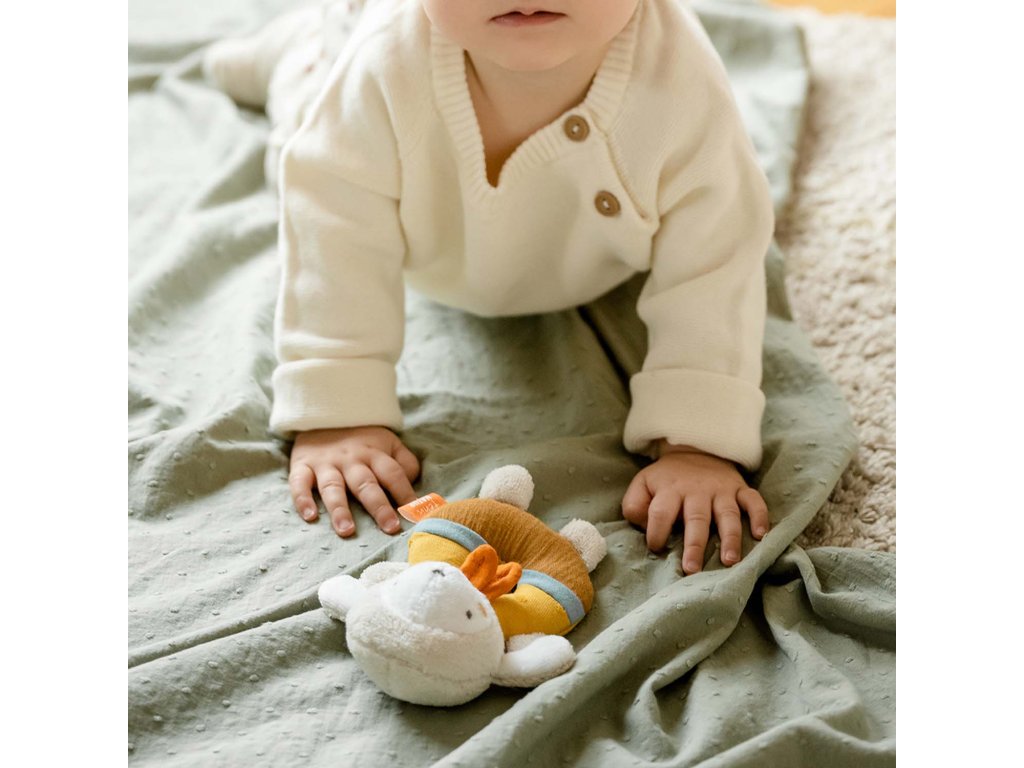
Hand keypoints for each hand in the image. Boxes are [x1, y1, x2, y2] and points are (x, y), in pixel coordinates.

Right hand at [287, 426, 420, 537]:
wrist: (324, 413)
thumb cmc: (363, 438)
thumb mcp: (389, 442)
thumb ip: (405, 463)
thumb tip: (414, 492)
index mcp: (375, 453)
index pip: (393, 473)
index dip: (405, 492)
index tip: (415, 514)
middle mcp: (351, 460)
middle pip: (366, 484)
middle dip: (379, 507)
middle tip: (390, 528)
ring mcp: (325, 463)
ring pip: (333, 487)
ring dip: (340, 509)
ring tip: (347, 531)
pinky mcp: (302, 466)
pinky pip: (299, 483)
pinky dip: (302, 499)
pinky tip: (309, 516)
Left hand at [621, 441, 768, 574]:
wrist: (695, 449)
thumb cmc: (667, 478)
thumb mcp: (642, 485)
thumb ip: (635, 505)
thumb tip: (644, 526)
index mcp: (670, 490)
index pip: (660, 512)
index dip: (656, 531)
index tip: (656, 548)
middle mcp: (697, 490)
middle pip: (696, 518)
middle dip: (694, 545)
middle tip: (692, 569)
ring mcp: (721, 489)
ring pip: (727, 514)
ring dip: (730, 537)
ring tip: (730, 560)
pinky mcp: (739, 488)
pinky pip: (753, 500)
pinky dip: (759, 516)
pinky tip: (760, 535)